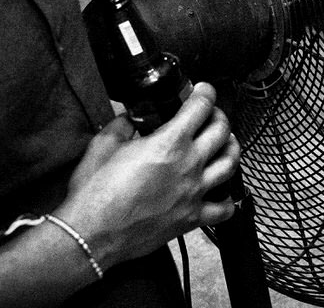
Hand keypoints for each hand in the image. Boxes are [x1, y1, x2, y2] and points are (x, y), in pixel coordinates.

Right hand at [55, 83, 240, 270]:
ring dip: (231, 149)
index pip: (200, 107)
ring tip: (225, 144)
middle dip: (219, 116)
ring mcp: (194, 192)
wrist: (90, 236)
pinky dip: (227, 200)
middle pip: (222, 131)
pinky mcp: (191, 218)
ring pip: (230, 164)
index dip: (205, 92)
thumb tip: (129, 118)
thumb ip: (122, 126)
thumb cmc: (94, 193)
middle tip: (211, 115)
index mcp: (170, 143)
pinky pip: (223, 209)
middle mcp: (189, 164)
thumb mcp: (102, 146)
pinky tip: (222, 193)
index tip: (203, 90)